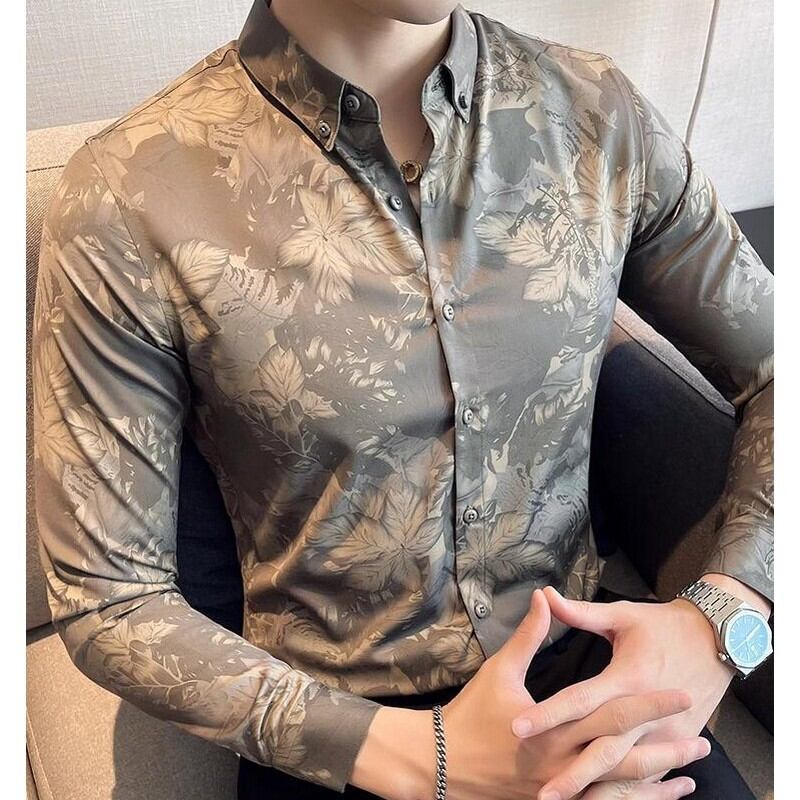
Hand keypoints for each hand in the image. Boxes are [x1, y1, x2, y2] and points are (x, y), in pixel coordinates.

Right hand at [425, 589, 704, 799]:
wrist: (443, 762)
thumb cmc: (472, 714)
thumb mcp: (500, 669)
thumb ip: (530, 635)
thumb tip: (545, 597)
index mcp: (555, 728)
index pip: (612, 714)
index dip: (650, 704)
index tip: (681, 695)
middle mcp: (563, 763)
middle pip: (626, 758)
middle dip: (667, 751)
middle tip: (703, 741)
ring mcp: (560, 789)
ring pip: (619, 792)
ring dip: (656, 784)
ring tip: (689, 777)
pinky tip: (652, 798)